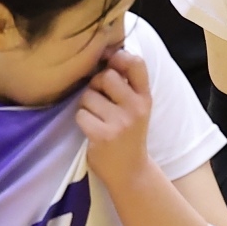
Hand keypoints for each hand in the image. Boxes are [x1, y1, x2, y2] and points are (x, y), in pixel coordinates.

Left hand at [77, 51, 153, 183]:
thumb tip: (106, 54)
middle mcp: (136, 108)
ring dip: (86, 106)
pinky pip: (81, 114)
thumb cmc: (129, 134)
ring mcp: (120, 122)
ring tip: (97, 118)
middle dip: (95, 85)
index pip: (136, 63)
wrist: (130, 171)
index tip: (109, 64)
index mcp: (145, 97)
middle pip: (105, 76)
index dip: (119, 57)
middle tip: (99, 100)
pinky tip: (92, 130)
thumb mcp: (137, 108)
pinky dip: (82, 121)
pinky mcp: (103, 135)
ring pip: (88, 96)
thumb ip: (127, 84)